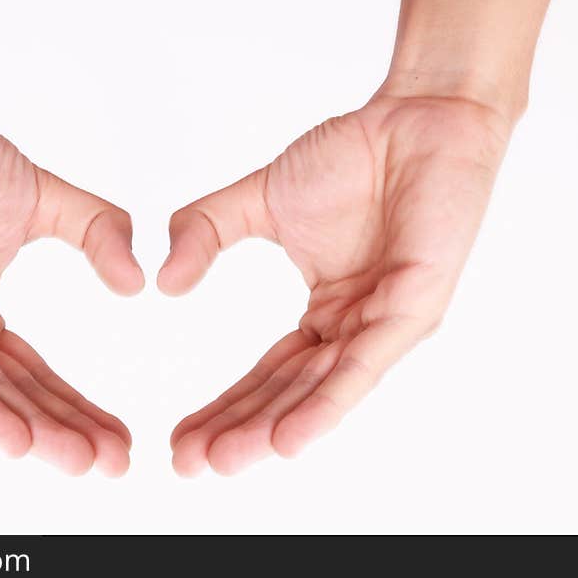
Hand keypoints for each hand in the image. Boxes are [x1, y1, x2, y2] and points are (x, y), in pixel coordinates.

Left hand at [0, 96, 143, 475]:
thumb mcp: (44, 201)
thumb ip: (95, 233)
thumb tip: (139, 281)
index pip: (35, 373)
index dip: (78, 406)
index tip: (124, 436)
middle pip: (13, 393)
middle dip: (63, 431)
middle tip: (113, 464)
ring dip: (29, 430)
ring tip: (76, 461)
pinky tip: (15, 438)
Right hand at [159, 94, 511, 475]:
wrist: (416, 114)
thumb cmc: (351, 156)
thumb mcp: (259, 201)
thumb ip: (207, 232)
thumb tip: (161, 280)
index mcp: (326, 314)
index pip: (268, 374)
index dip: (223, 406)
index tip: (177, 436)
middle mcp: (355, 330)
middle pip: (290, 394)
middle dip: (239, 430)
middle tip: (188, 463)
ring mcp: (385, 324)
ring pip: (324, 391)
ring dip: (274, 430)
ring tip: (225, 460)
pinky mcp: (414, 309)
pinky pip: (365, 366)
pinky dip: (326, 405)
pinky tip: (288, 440)